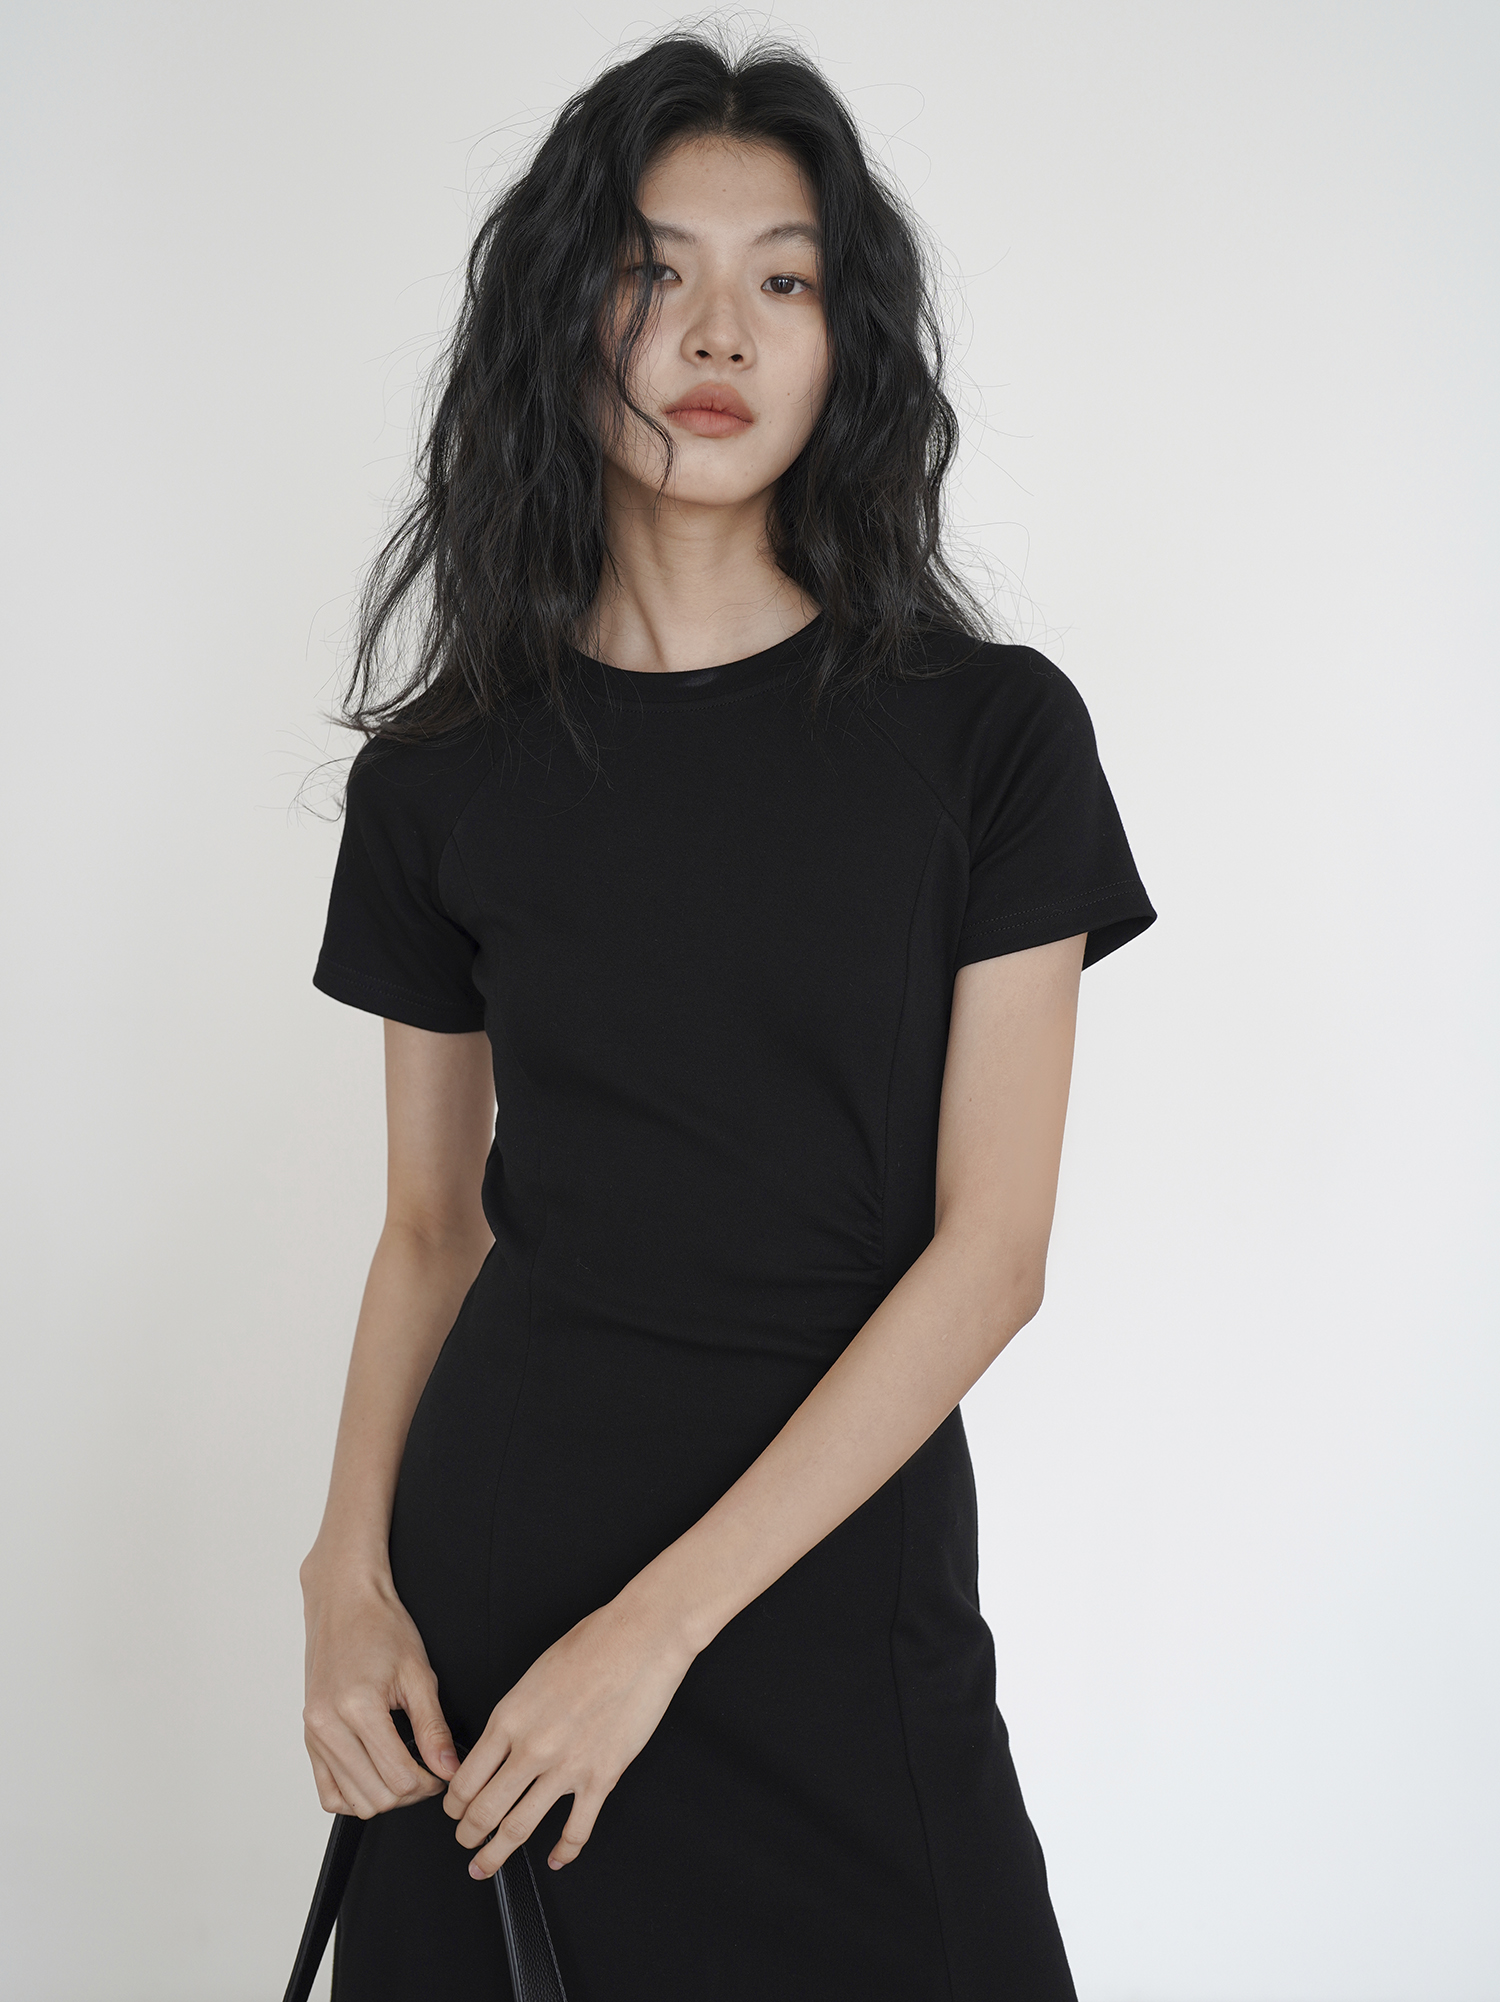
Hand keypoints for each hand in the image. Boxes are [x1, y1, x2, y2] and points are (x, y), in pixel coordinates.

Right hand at [301, 1556, 459, 1816]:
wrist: (345, 1603)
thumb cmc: (380, 1627)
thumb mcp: (419, 1674)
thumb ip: (434, 1728)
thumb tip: (448, 1768)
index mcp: (357, 1707)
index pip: (399, 1777)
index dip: (430, 1783)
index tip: (442, 1771)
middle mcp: (328, 1725)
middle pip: (376, 1796)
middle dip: (410, 1793)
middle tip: (429, 1772)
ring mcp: (314, 1733)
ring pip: (352, 1801)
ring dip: (384, 1797)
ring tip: (405, 1772)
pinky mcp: (308, 1737)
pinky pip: (327, 1792)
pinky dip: (353, 1796)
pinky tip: (375, 1776)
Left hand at [444, 1592, 694, 1875]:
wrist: (641, 1639)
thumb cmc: (591, 1644)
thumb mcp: (533, 1674)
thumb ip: (513, 1715)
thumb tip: (498, 1747)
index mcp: (509, 1717)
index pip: (466, 1778)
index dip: (453, 1803)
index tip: (454, 1810)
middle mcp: (532, 1747)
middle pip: (484, 1810)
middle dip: (468, 1835)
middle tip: (465, 1843)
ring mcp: (567, 1767)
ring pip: (519, 1828)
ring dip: (497, 1853)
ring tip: (485, 1865)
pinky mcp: (602, 1777)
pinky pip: (576, 1829)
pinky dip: (564, 1851)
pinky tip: (556, 1857)